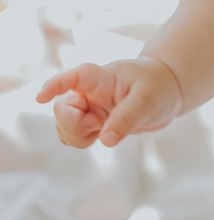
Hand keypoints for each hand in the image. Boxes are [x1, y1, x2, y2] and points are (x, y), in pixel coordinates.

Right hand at [37, 57, 183, 148]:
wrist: (168, 92)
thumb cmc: (158, 86)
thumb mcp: (148, 101)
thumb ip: (126, 118)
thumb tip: (105, 140)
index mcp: (101, 78)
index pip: (75, 77)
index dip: (55, 85)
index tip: (40, 98)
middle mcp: (89, 92)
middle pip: (62, 109)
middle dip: (74, 125)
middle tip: (99, 125)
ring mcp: (88, 107)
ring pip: (64, 126)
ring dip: (78, 135)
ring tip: (106, 129)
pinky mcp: (91, 122)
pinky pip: (71, 136)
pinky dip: (80, 141)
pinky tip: (100, 136)